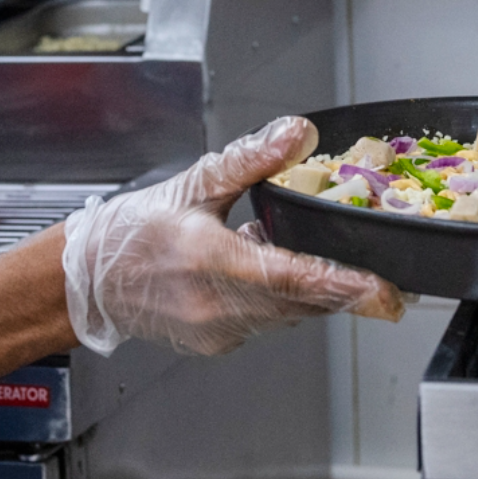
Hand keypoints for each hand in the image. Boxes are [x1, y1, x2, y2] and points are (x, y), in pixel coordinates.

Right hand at [61, 116, 402, 356]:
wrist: (89, 279)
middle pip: (300, 302)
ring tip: (338, 274)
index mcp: (208, 258)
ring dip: (315, 295)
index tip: (381, 289)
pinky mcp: (215, 343)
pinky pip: (266, 323)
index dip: (341, 283)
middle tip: (388, 287)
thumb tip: (296, 135)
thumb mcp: (194, 182)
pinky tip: (280, 277)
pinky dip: (283, 302)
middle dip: (346, 292)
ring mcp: (215, 330)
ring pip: (288, 316)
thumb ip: (251, 159)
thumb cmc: (133, 230)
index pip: (289, 275)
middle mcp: (214, 303)